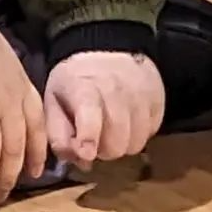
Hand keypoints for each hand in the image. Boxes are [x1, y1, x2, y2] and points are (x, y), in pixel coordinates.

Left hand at [44, 52, 165, 168]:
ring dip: (122, 145)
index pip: (90, 113)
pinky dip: (138, 135)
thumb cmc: (77, 84)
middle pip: (116, 140)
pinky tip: (127, 123)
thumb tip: (80, 159)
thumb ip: (58, 136)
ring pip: (136, 142)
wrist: (108, 51)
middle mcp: (115, 86)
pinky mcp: (157, 97)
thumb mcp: (54, 103)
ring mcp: (139, 91)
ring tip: (112, 131)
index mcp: (83, 86)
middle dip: (104, 151)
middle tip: (97, 141)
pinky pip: (151, 133)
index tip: (87, 153)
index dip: (89, 136)